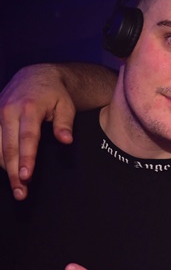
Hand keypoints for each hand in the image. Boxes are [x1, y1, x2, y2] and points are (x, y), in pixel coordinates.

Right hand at [0, 64, 75, 200]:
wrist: (35, 77)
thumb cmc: (55, 94)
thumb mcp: (66, 105)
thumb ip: (65, 123)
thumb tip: (66, 140)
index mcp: (28, 108)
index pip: (27, 138)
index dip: (26, 158)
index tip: (26, 176)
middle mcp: (8, 111)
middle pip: (9, 147)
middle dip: (14, 172)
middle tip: (21, 192)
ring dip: (5, 168)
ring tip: (16, 188)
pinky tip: (5, 171)